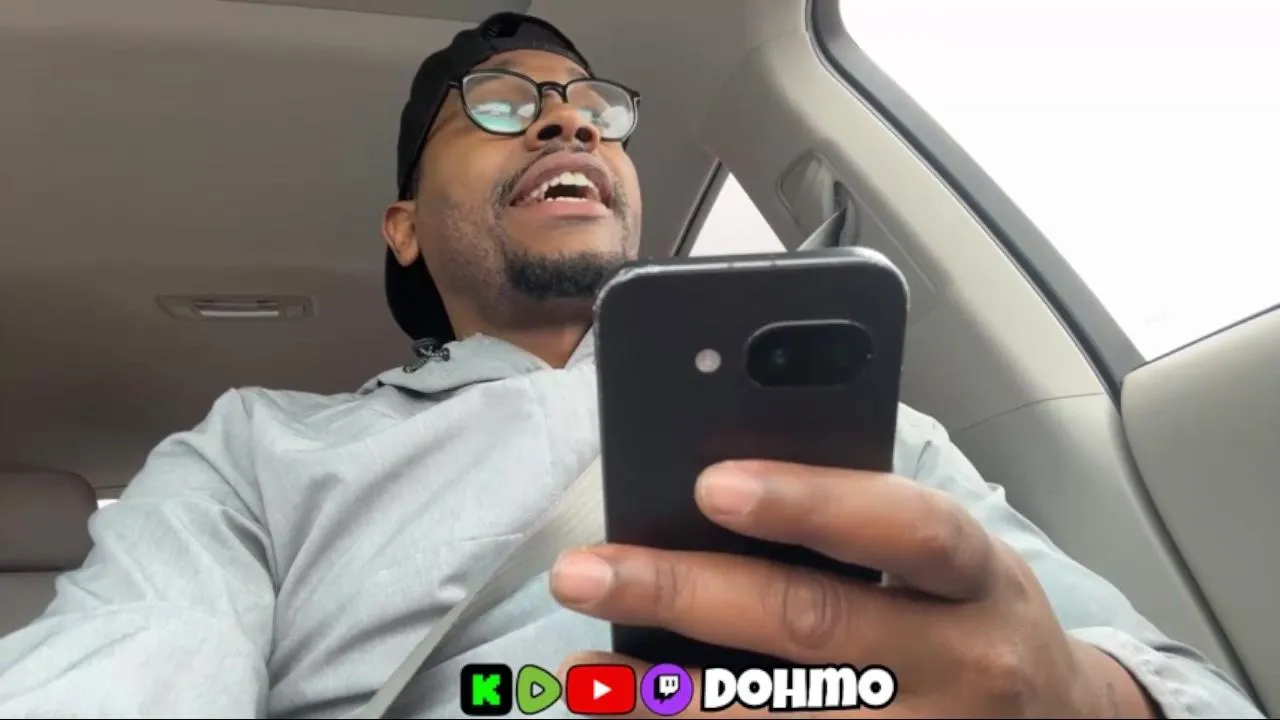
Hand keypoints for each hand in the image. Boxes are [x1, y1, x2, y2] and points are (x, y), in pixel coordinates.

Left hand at [549, 460, 1156, 717]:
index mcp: (977, 576)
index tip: (711, 485)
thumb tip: (718, 495)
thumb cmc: (973, 616)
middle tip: (586, 572)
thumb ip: (862, 526)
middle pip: (817, 626)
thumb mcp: (949, 559)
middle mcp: (961, 662)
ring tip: (589, 673)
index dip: (811, 503)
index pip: (904, 529)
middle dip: (688, 596)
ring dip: (673, 697)